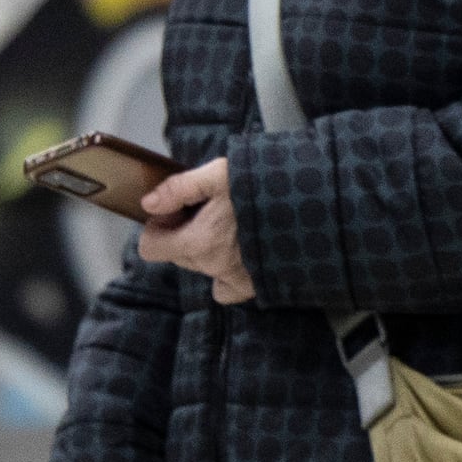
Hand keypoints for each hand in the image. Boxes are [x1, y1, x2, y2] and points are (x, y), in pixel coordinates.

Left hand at [136, 159, 252, 303]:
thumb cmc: (266, 185)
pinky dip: (226, 271)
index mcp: (199, 241)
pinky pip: (224, 288)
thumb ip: (179, 188)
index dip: (159, 225)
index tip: (177, 210)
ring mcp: (234, 279)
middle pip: (177, 254)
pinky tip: (240, 250)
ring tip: (233, 222)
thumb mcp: (219, 174)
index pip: (151, 247)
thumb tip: (149, 203)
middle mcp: (213, 266)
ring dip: (207, 247)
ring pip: (201, 266)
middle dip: (185, 232)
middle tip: (210, 209)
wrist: (312, 205)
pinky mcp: (254, 286)